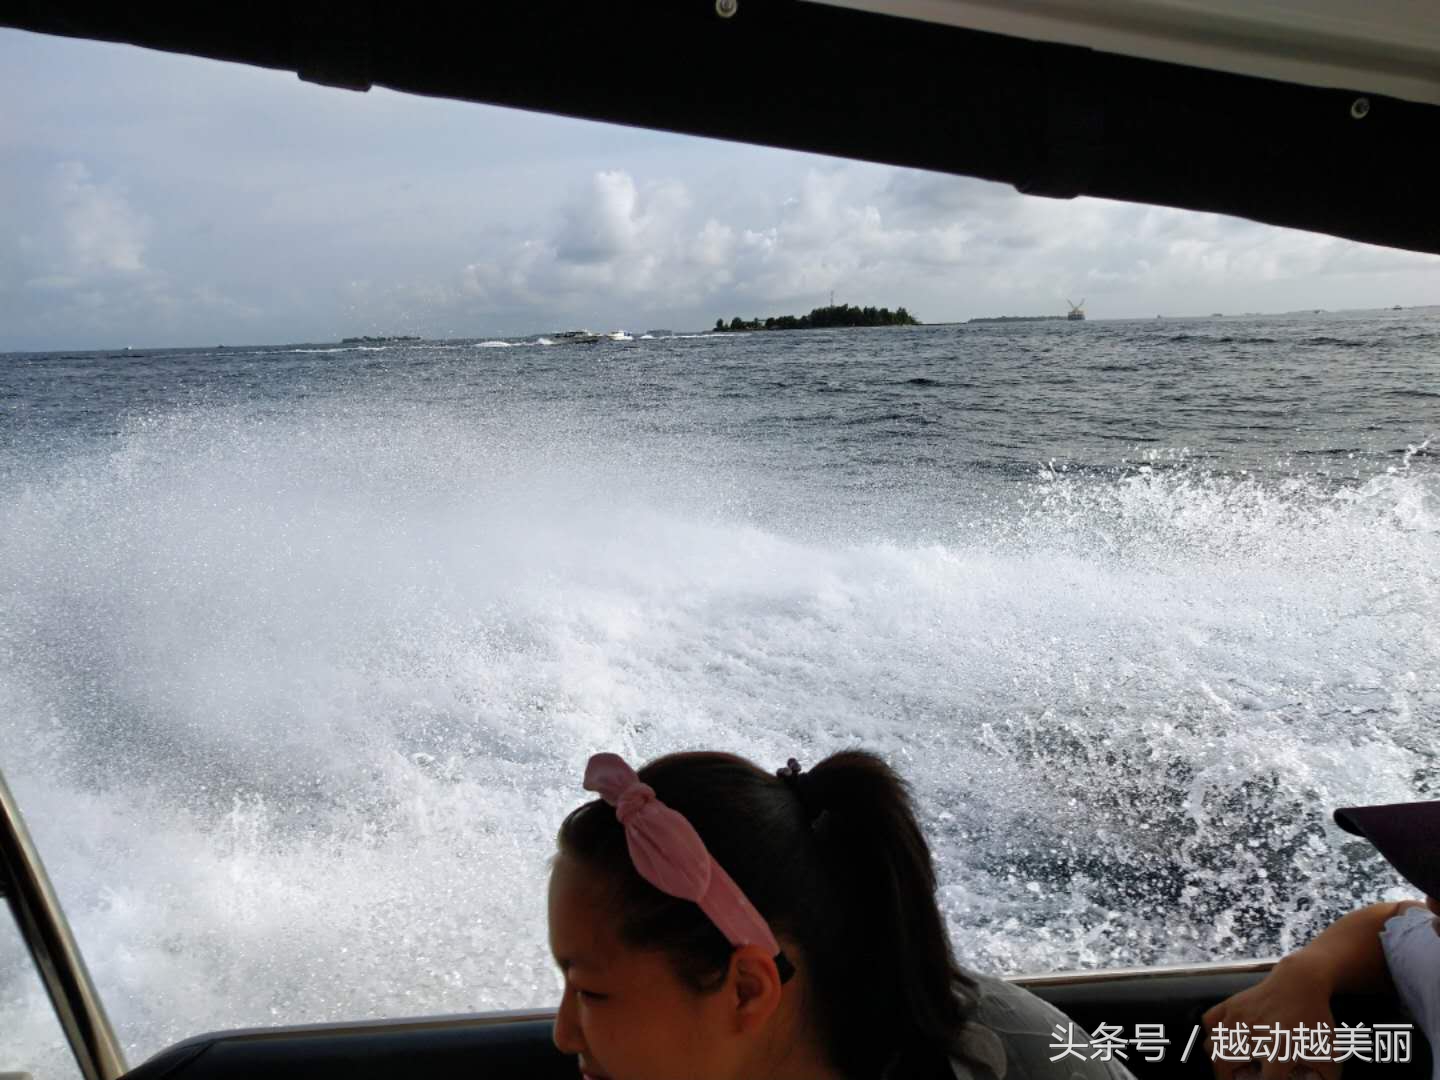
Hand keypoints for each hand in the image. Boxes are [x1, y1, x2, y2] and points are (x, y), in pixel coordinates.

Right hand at [1202, 957, 1339, 1079]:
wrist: (1301, 982)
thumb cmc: (1315, 1020)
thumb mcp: (1329, 1052)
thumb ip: (1327, 1078)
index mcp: (1278, 1051)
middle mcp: (1253, 1035)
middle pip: (1222, 1064)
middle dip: (1227, 1079)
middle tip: (1237, 1079)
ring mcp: (1237, 1018)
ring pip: (1211, 1045)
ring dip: (1218, 1058)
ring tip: (1230, 1063)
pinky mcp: (1230, 1005)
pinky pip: (1209, 1022)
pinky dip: (1212, 1033)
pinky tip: (1224, 1037)